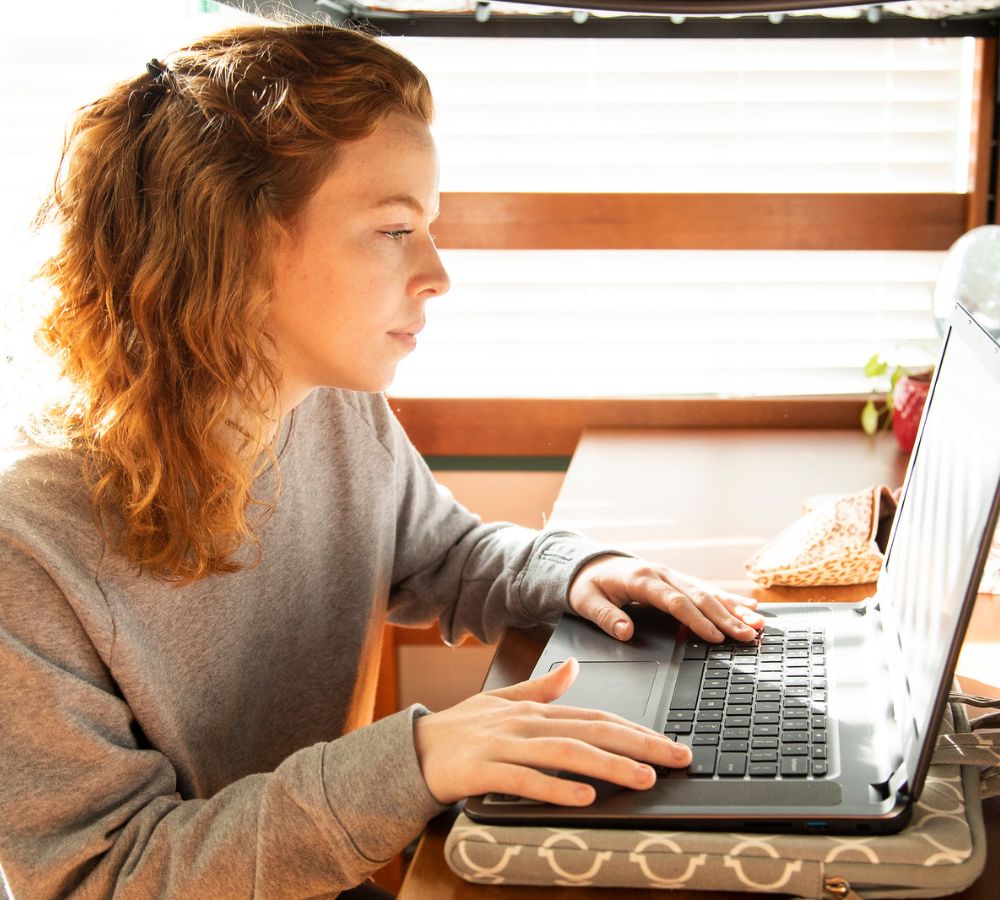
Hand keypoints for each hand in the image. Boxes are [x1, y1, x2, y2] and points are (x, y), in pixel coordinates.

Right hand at [413, 657, 691, 805]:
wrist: (414, 749)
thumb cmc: (461, 730)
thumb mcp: (502, 701)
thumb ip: (541, 688)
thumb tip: (572, 669)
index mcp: (535, 710)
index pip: (597, 717)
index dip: (637, 729)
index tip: (670, 742)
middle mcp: (526, 724)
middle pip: (592, 731)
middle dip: (640, 745)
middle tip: (678, 758)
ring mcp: (506, 745)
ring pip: (566, 753)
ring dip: (609, 766)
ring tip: (644, 779)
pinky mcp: (485, 770)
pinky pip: (526, 780)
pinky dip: (557, 788)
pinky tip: (584, 797)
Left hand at [568, 554, 764, 642]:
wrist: (589, 563)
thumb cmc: (588, 584)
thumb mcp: (587, 601)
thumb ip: (606, 617)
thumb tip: (624, 632)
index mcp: (642, 580)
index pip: (675, 602)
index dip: (696, 620)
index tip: (715, 637)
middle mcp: (662, 575)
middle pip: (699, 597)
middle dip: (726, 617)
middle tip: (748, 635)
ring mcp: (672, 575)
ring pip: (708, 592)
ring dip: (734, 609)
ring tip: (758, 624)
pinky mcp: (678, 579)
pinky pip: (706, 589)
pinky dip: (729, 599)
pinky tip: (750, 607)